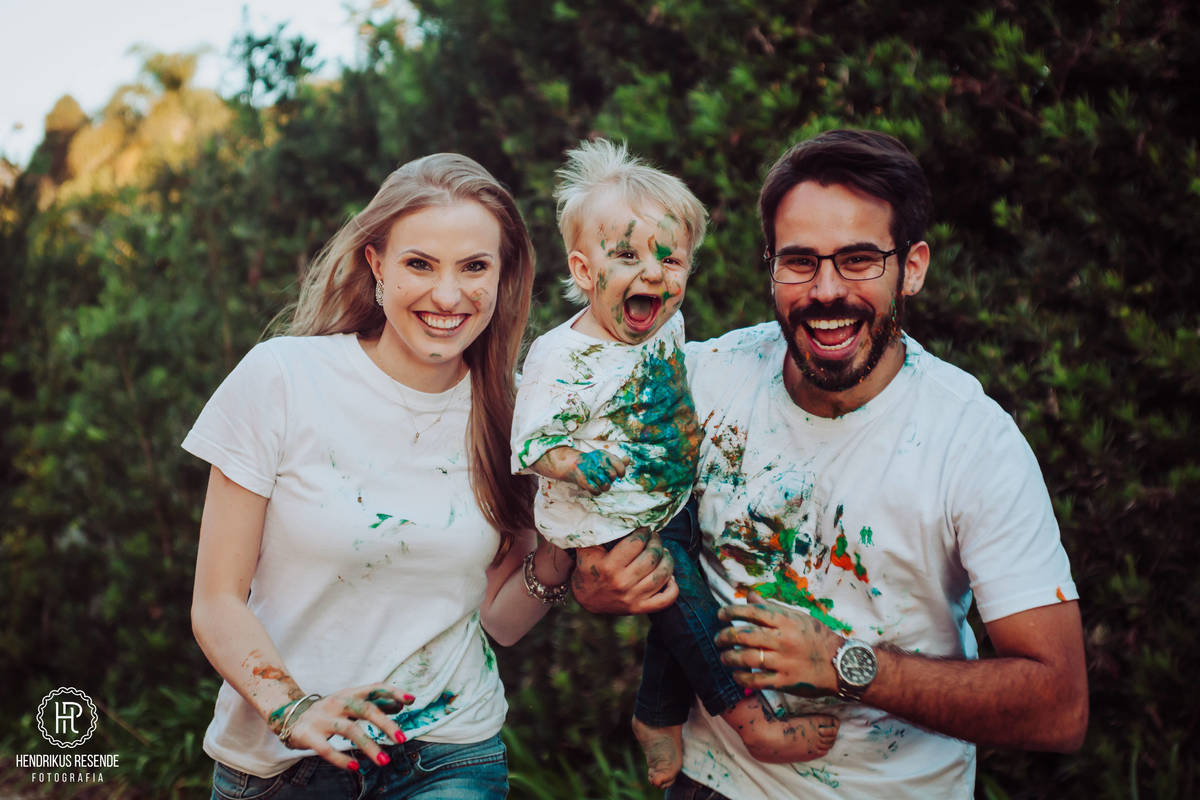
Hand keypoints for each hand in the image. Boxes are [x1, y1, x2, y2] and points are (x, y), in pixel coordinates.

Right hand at [273, 685, 413, 769]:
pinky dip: (341, 759)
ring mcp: (322, 717)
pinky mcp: (309, 734)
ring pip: (349, 730)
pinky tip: (354, 768)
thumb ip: (373, 703)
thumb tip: (400, 705)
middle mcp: (338, 702)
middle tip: (403, 739)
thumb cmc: (329, 711)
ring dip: (369, 746)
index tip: (412, 700)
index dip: (393, 692)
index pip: (375, 688)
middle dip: (386, 724)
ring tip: (384, 761)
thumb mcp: (350, 703)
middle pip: (366, 709)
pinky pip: (326, 749)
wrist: (289, 715)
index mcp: (350, 693)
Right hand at [533, 446, 628, 494]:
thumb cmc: (594, 462)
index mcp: (604, 455)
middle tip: (605, 478)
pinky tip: (595, 487)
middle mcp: (597, 462)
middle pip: (612, 477)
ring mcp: (590, 471)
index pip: (619, 466)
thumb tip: (628, 460)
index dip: (621, 473)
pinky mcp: (583, 480)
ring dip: (604, 487)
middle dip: (610, 480)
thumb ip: (618, 461)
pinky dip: (597, 491)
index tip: (619, 475)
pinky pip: (597, 491)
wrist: (574, 464)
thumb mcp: (606, 458)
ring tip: (600, 484)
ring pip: (606, 486)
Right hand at [572, 528, 677, 613]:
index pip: (636, 543)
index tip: (645, 528)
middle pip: (652, 557)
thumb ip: (595, 531)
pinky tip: (669, 575)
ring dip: (667, 559)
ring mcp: (633, 598)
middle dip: (656, 542)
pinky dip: (672, 586)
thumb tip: (605, 510)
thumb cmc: (588, 569)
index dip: (644, 532)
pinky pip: (666, 599)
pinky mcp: (640, 608)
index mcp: (609, 567)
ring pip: (662, 575)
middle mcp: (622, 583)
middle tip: (654, 537)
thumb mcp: (586, 549)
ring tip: (663, 551)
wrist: (587, 599)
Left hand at [715, 595, 841, 695]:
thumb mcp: (798, 617)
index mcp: (786, 621)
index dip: (732, 612)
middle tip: (718, 638)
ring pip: (748, 658)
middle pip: (745, 635)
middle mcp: (784, 640)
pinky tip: (736, 675)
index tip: (720, 614)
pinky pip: (758, 680)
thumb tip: (750, 595)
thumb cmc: (817, 637)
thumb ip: (772, 607)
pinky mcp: (786, 681)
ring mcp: (784, 661)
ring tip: (724, 657)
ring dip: (730, 658)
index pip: (752, 612)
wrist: (841, 664)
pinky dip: (742, 678)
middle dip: (726, 636)